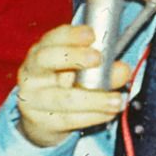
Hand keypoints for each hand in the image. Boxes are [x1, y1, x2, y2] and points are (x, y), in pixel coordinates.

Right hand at [14, 24, 130, 147]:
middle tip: (98, 58)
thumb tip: (122, 70)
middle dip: (73, 57)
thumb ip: (104, 68)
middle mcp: (32, 71)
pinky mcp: (39, 121)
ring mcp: (32, 97)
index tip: (91, 34)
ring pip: (60, 97)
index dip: (71, 35)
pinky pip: (67, 119)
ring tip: (116, 100)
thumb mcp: (84, 72)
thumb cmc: (67, 84)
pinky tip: (109, 113)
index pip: (52, 38)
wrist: (44, 117)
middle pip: (46, 59)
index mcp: (42, 51)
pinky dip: (92, 116)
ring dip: (92, 99)